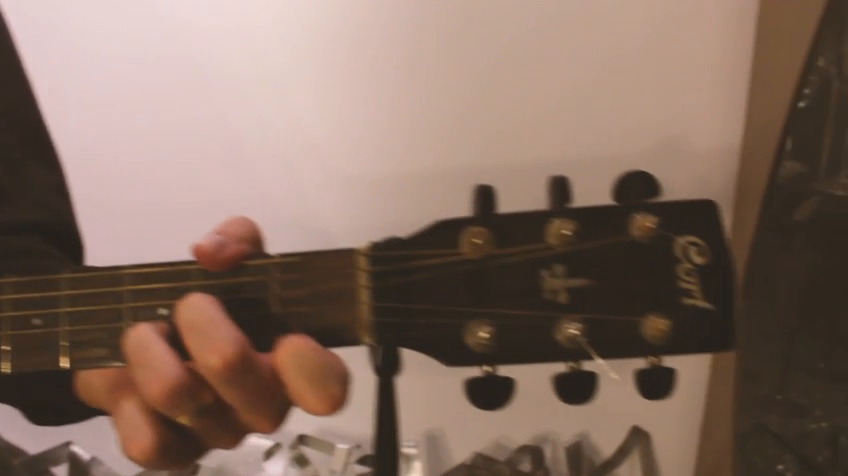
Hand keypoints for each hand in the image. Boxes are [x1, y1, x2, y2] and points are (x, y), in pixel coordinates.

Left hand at [73, 216, 349, 469]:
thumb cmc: (206, 304)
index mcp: (293, 363)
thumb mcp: (232, 258)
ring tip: (145, 333)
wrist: (145, 337)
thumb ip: (237, 240)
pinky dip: (126, 399)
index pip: (327, 387)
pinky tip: (131, 382)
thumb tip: (213, 254)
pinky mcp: (172, 455)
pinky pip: (147, 440)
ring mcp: (218, 434)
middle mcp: (263, 405)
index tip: (288, 339)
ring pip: (177, 393)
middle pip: (231, 364)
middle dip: (197, 317)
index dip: (311, 369)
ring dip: (147, 346)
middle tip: (188, 303)